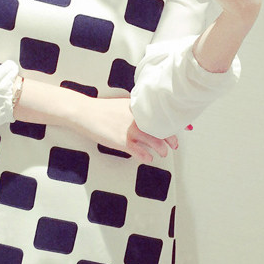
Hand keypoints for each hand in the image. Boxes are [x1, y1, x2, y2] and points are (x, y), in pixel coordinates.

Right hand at [13, 77, 174, 162]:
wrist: (84, 112)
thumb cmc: (100, 109)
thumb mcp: (120, 104)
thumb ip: (133, 109)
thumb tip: (143, 116)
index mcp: (135, 107)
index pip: (157, 114)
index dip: (169, 122)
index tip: (179, 127)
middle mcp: (134, 117)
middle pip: (158, 127)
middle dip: (169, 137)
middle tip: (174, 145)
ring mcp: (128, 129)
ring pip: (150, 139)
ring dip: (159, 147)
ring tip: (164, 153)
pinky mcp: (120, 140)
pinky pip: (137, 150)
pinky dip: (144, 155)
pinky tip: (149, 159)